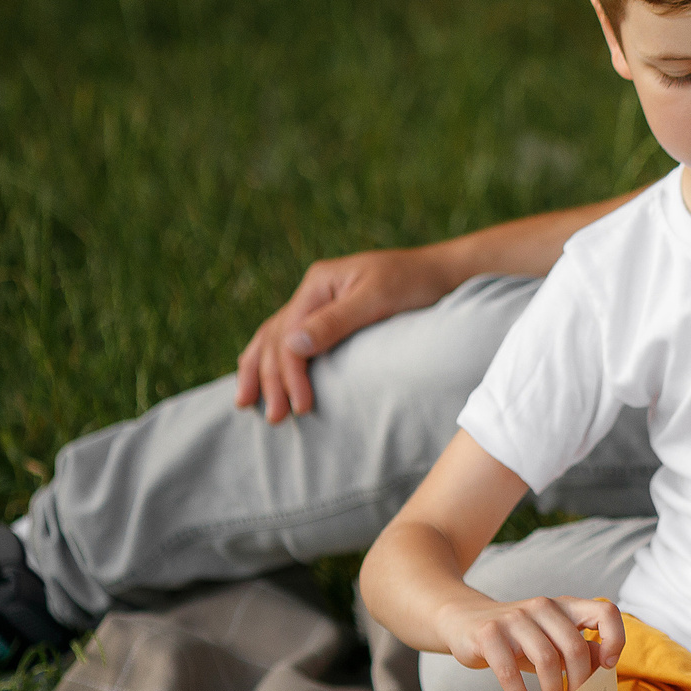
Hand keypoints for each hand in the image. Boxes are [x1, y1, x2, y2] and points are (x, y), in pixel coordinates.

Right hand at [233, 246, 456, 421]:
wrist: (445, 272)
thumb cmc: (416, 283)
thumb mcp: (378, 298)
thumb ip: (336, 321)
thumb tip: (292, 345)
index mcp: (318, 284)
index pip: (289, 336)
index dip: (290, 374)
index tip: (301, 407)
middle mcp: (313, 291)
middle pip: (276, 339)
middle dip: (270, 379)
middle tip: (274, 418)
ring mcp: (320, 301)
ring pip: (275, 337)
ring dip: (259, 370)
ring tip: (245, 402)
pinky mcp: (333, 314)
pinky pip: (293, 337)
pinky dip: (275, 358)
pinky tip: (264, 374)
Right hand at [439, 595, 625, 690]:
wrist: (464, 621)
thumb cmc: (518, 637)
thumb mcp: (550, 639)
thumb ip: (577, 648)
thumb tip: (602, 668)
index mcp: (566, 606)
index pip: (605, 612)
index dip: (615, 638)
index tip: (608, 666)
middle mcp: (544, 606)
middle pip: (575, 647)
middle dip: (579, 683)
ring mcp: (516, 618)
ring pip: (546, 660)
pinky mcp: (490, 634)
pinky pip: (509, 672)